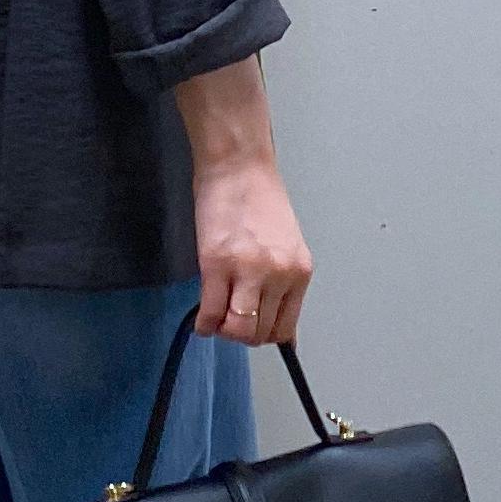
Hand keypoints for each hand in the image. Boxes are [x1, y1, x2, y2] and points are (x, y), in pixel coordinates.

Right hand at [191, 156, 313, 346]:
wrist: (238, 166)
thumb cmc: (258, 200)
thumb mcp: (285, 247)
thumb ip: (282, 284)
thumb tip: (275, 322)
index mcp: (298, 273)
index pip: (284, 329)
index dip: (263, 335)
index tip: (250, 327)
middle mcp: (278, 276)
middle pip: (259, 334)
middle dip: (240, 335)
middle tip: (228, 322)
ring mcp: (248, 271)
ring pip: (238, 329)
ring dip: (223, 331)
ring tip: (215, 318)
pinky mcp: (216, 265)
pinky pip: (210, 313)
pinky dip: (203, 323)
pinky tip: (201, 318)